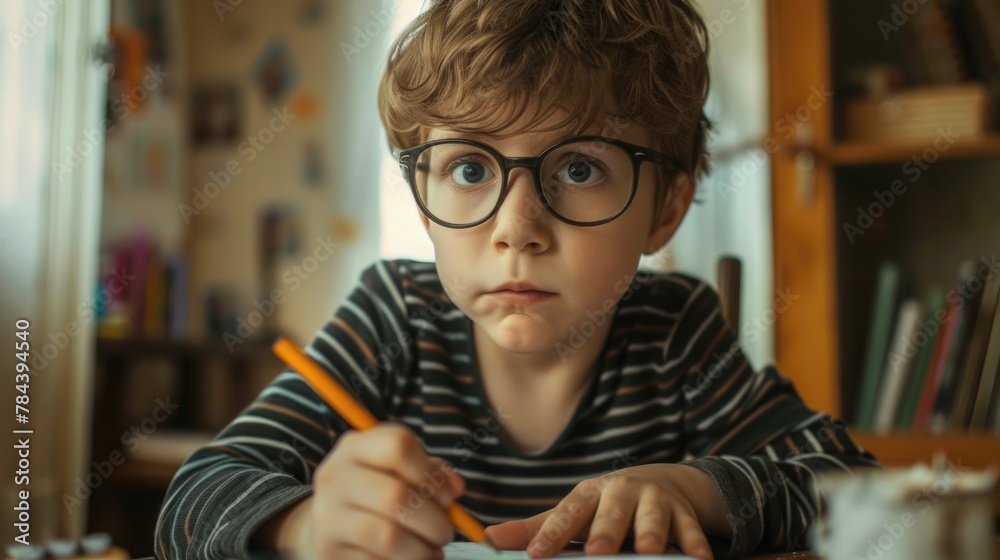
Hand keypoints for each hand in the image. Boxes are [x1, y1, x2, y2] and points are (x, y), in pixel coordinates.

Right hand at [277, 423, 464, 559]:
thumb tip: (454, 487)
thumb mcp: (398, 470)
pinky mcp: (330, 551)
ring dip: (421, 549)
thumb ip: (431, 471)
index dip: (431, 473)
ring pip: (387, 536)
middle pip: (394, 495)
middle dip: (433, 520)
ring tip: (433, 551)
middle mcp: (335, 477)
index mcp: (355, 447)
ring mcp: (328, 517)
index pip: (397, 446)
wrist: (330, 523)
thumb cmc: (376, 491)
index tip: (449, 496)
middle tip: (445, 533)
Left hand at [484, 464, 727, 559]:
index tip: (536, 555)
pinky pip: (691, 529)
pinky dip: (696, 543)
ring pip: (653, 516)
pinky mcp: (683, 513)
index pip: (567, 514)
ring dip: (652, 532)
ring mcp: (654, 501)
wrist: (659, 483)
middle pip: (613, 511)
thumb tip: (487, 539)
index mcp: (589, 494)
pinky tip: (699, 559)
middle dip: (606, 530)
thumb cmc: (604, 507)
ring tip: (650, 551)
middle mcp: (621, 492)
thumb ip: (535, 528)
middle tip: (597, 551)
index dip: (552, 534)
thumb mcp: (572, 513)